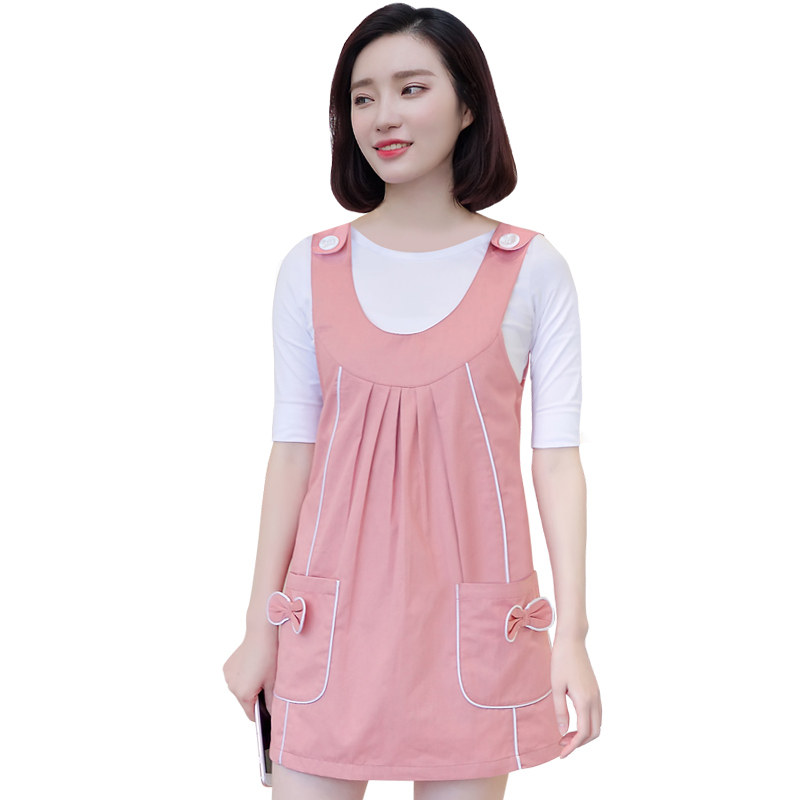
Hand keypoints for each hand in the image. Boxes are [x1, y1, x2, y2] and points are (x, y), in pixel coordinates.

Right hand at [222, 628, 278, 720]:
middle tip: (268, 686)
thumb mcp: (274, 682)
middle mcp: (231, 687)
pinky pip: (236, 679)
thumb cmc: (269, 656)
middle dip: (256, 698)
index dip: (261, 715)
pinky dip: (243, 678)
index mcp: (243, 694)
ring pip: (240, 690)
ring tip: (261, 675)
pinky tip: (253, 667)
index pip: (251, 715)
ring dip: (249, 688)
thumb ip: (272, 702)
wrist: (261, 633)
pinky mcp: (227, 667)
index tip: (269, 711)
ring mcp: (228, 676)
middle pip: (245, 702)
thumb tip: (272, 714)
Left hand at [550, 636, 600, 756]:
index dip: (573, 747)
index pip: (583, 733)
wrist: (572, 641)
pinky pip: (596, 715)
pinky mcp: (595, 690)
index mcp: (585, 700)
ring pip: (597, 724)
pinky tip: (574, 722)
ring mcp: (597, 695)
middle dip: (579, 743)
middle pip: (594, 733)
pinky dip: (587, 724)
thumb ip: (560, 710)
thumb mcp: (556, 686)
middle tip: (561, 745)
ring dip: (584, 734)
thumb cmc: (561, 661)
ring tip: (566, 735)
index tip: (561, 754)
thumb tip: (563, 733)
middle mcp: (595, 700)